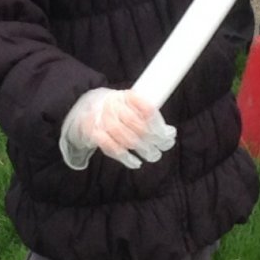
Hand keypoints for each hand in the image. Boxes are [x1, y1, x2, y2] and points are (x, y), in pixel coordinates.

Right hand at [61, 87, 176, 170]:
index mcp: (126, 96)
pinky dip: (126, 158)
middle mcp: (112, 106)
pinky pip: (112, 148)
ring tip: (154, 155)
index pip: (145, 108)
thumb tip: (168, 133)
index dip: (158, 122)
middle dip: (154, 138)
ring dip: (143, 149)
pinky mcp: (95, 134)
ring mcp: (102, 120)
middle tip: (164, 146)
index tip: (169, 133)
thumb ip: (147, 115)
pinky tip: (136, 162)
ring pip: (125, 137)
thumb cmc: (119, 110)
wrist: (89, 110)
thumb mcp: (132, 105)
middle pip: (136, 124)